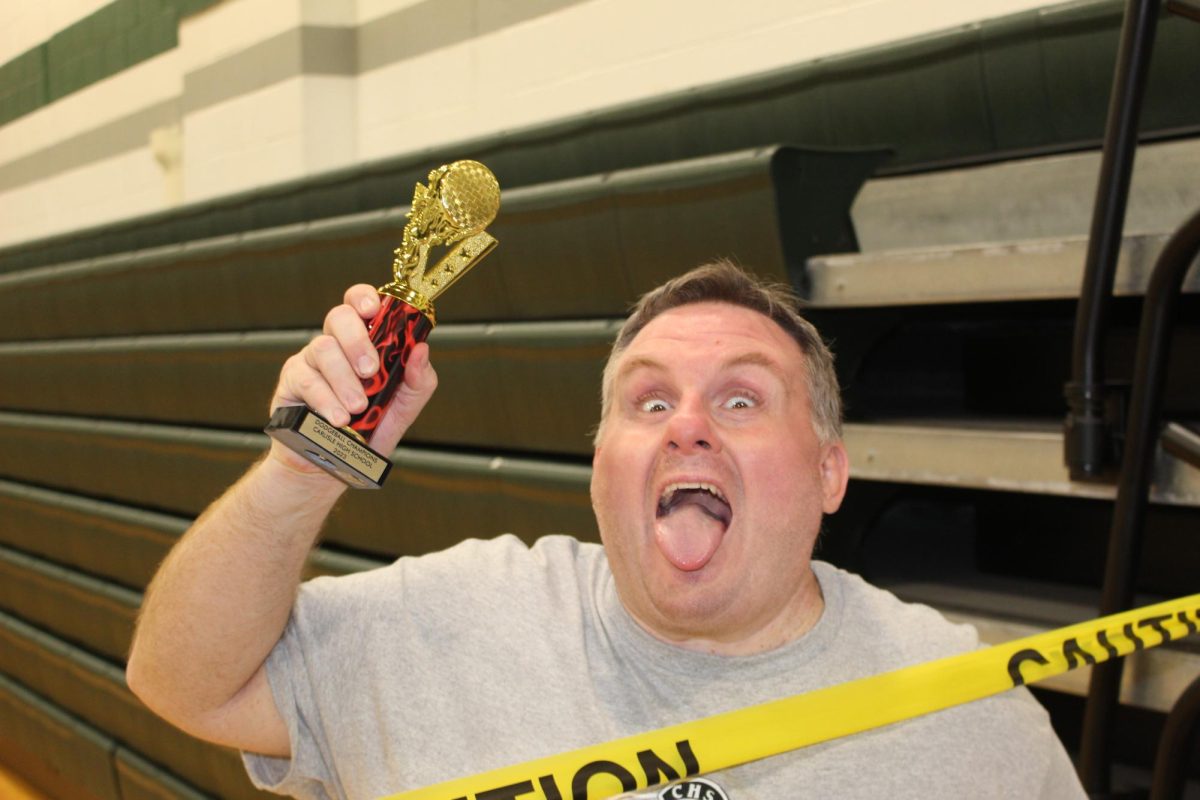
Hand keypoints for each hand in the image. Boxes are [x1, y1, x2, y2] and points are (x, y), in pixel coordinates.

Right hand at [268, 284, 437, 474]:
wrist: (333, 467)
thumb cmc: (367, 431)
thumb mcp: (401, 409)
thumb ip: (417, 381)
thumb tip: (421, 350)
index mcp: (363, 342)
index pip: (359, 303)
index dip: (364, 297)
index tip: (374, 309)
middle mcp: (335, 345)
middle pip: (339, 317)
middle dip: (357, 340)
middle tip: (371, 371)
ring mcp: (310, 361)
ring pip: (323, 348)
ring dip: (344, 379)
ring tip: (357, 408)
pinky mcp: (291, 382)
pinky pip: (307, 380)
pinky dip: (325, 400)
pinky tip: (337, 418)